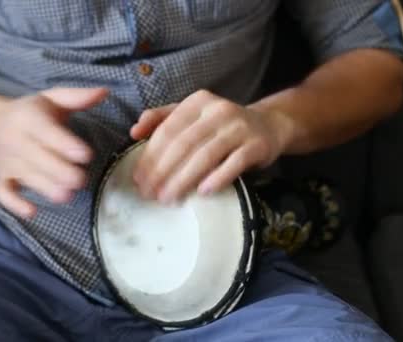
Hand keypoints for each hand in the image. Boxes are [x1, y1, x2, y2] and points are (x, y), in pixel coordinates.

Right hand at [0, 87, 108, 217]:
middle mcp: (16, 140)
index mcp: (29, 118)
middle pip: (36, 158)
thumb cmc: (31, 112)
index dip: (65, 144)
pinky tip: (32, 211)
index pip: (45, 131)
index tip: (86, 155)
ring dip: (45, 188)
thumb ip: (77, 97)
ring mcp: (8, 162)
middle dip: (60, 171)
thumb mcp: (52, 98)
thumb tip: (105, 92)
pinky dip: (14, 204)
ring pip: (25, 177)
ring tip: (67, 195)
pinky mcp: (2, 178)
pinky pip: (3, 192)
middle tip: (81, 180)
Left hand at [130, 89, 292, 202]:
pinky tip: (202, 193)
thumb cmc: (221, 126)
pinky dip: (217, 178)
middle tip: (149, 193)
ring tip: (169, 198)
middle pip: (184, 144)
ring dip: (184, 179)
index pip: (168, 130)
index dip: (150, 156)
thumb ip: (161, 120)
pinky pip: (234, 163)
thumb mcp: (192, 115)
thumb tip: (134, 132)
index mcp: (197, 102)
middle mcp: (218, 110)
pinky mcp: (257, 144)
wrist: (269, 125)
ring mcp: (239, 127)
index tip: (138, 179)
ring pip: (206, 155)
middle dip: (163, 171)